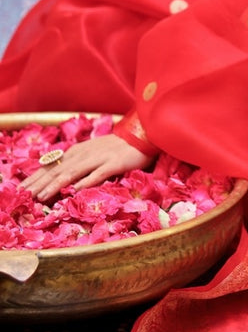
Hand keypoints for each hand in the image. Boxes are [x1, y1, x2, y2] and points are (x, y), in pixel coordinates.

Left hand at [22, 135, 153, 202]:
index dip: (36, 177)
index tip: (22, 188)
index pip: (52, 165)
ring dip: (55, 184)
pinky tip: (74, 190)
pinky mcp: (114, 163)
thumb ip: (77, 163)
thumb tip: (61, 178)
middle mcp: (84, 154)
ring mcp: (99, 158)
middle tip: (24, 194)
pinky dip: (85, 182)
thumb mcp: (92, 153)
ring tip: (42, 196)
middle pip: (58, 170)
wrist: (141, 135)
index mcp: (77, 151)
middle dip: (39, 183)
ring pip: (72, 172)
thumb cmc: (117, 147)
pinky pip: (98, 174)